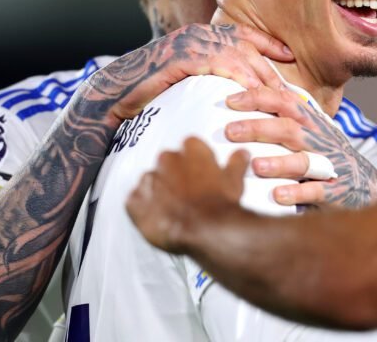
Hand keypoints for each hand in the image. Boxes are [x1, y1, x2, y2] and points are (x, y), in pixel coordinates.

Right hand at [81, 23, 292, 126]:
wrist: (115, 93)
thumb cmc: (150, 91)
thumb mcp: (187, 77)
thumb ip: (209, 73)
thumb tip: (236, 88)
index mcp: (201, 35)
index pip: (242, 34)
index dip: (267, 43)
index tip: (289, 56)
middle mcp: (197, 33)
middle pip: (246, 47)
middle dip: (270, 68)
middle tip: (291, 90)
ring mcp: (189, 42)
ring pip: (237, 55)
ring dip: (261, 77)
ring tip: (279, 98)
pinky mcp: (182, 57)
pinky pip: (219, 64)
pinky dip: (239, 78)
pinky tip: (253, 93)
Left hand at [126, 137, 247, 252]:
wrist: (205, 229)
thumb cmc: (221, 204)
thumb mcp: (235, 180)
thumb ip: (235, 163)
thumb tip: (241, 153)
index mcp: (191, 150)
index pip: (189, 146)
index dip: (194, 162)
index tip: (199, 173)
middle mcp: (167, 159)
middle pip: (167, 162)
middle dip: (175, 175)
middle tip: (187, 193)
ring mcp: (149, 180)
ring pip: (150, 181)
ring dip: (158, 191)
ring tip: (172, 209)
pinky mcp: (136, 201)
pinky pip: (135, 201)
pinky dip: (143, 208)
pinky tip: (157, 217)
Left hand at [223, 86, 376, 208]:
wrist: (365, 184)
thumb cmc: (326, 153)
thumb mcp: (310, 130)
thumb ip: (284, 116)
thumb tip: (244, 96)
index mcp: (310, 122)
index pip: (284, 102)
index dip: (258, 98)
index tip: (230, 101)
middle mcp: (318, 140)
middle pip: (288, 128)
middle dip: (258, 128)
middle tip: (229, 131)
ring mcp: (328, 165)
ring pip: (303, 161)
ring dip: (279, 163)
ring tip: (256, 165)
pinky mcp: (334, 191)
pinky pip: (316, 192)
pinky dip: (297, 193)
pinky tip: (278, 195)